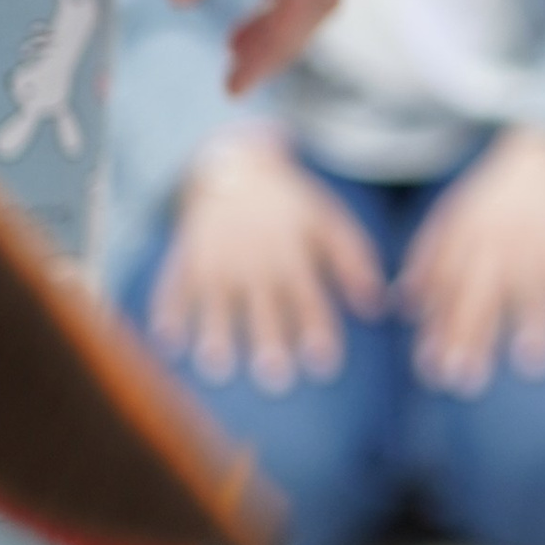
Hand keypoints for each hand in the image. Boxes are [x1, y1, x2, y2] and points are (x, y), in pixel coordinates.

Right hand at [148, 130, 384, 390]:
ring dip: (216, 336)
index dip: (318, 332)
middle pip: (263, 310)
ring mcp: (215, 262)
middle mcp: (253, 263)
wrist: (235, 167)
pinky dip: (168, 313)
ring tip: (217, 367)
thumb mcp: (329, 221)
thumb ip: (353, 261)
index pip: (309, 301)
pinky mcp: (185, 260)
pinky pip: (173, 288)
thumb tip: (376, 306)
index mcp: (291, 256)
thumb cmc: (290, 203)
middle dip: (269, 344)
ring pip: (216, 305)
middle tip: (275, 377)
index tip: (324, 365)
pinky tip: (169, 342)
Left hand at [399, 125, 544, 391]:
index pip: (446, 289)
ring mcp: (539, 246)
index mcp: (464, 241)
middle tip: (464, 380)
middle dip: (473, 336)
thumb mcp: (455, 218)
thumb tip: (404, 306)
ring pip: (534, 289)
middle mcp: (498, 246)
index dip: (438, 328)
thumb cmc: (496, 198)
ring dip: (534, 325)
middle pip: (482, 295)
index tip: (431, 368)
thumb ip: (429, 259)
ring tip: (532, 362)